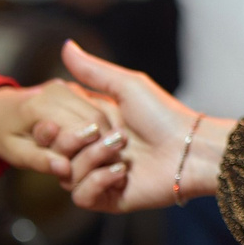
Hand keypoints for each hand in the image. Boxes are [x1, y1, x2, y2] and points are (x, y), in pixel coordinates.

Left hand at [0, 78, 119, 179]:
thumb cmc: (3, 135)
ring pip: (100, 110)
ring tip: (108, 154)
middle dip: (105, 141)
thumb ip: (40, 161)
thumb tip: (64, 171)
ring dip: (107, 132)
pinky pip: (96, 104)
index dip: (95, 149)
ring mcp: (65, 86)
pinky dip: (102, 123)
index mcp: (39, 107)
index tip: (108, 168)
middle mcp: (56, 91)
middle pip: (95, 118)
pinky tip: (100, 139)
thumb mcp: (14, 153)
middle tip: (114, 164)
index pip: (80, 128)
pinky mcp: (71, 87)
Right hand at [47, 41, 230, 211]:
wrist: (190, 150)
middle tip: (114, 134)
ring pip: (66, 174)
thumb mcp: (127, 86)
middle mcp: (92, 151)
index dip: (53, 124)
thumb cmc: (164, 116)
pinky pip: (81, 196)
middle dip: (77, 142)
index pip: (53, 128)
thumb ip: (92, 70)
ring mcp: (99, 176)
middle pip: (55, 152)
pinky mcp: (109, 199)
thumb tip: (65, 45)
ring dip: (93, 160)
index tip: (61, 118)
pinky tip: (122, 172)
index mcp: (92, 126)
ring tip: (122, 153)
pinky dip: (97, 182)